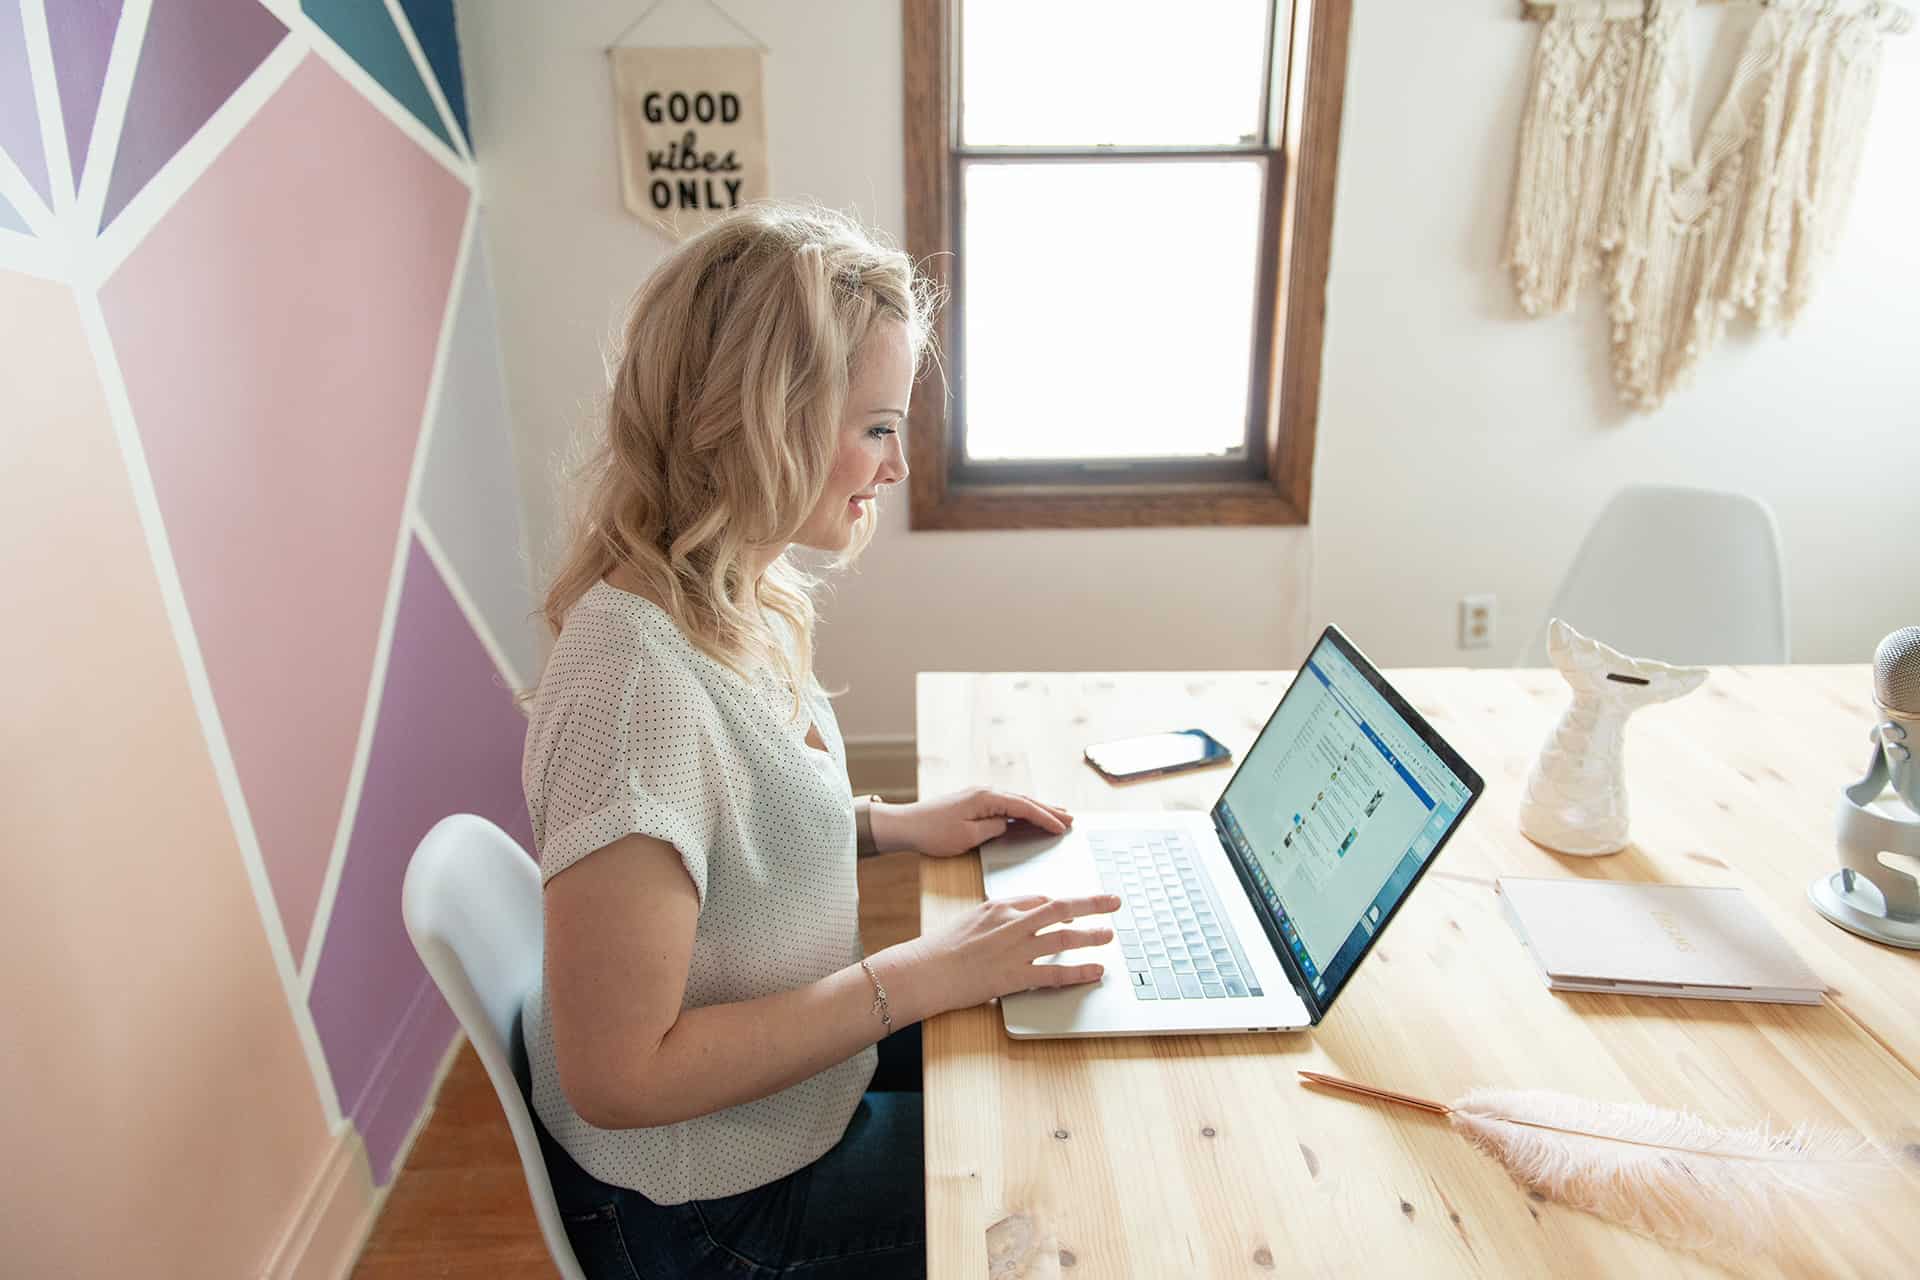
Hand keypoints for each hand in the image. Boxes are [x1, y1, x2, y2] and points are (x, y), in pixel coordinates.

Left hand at [880, 787, 1073, 856]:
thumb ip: (993, 829)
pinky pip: (1006, 804)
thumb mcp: (967, 837)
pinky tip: (1028, 814)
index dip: (1045, 818)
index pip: (1024, 807)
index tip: (1063, 827)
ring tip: (1058, 814)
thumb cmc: (934, 832)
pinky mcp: (974, 802)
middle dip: (1048, 810)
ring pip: (1016, 801)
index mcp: (986, 798)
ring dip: (1037, 808)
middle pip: (1024, 800)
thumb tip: (1009, 825)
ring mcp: (980, 795)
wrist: (906, 825)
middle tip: (1071, 818)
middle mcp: (985, 792)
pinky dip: (1022, 810)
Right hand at [908, 893, 1121, 1012]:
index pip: (1039, 900)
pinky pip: (1056, 973)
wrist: (924, 971)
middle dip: (1091, 903)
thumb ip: (993, 919)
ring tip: (1109, 935)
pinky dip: (1080, 971)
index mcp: (999, 907)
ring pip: (1064, 937)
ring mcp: (1016, 949)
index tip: (1074, 907)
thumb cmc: (939, 949)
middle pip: (1060, 908)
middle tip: (1113, 901)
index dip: (1061, 904)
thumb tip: (1007, 921)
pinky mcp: (1015, 975)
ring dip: (1091, 935)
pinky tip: (1095, 971)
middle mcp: (1011, 923)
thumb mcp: (968, 922)